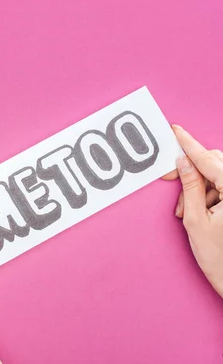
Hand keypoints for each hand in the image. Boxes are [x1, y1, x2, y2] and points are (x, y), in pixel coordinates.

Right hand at [163, 125, 222, 296]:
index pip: (208, 160)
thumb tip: (182, 163)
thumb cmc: (220, 257)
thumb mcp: (195, 220)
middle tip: (171, 180)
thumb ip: (189, 187)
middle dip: (192, 171)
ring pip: (218, 175)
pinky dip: (208, 194)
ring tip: (185, 210)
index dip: (189, 144)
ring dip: (199, 187)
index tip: (176, 131)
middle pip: (216, 163)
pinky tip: (198, 212)